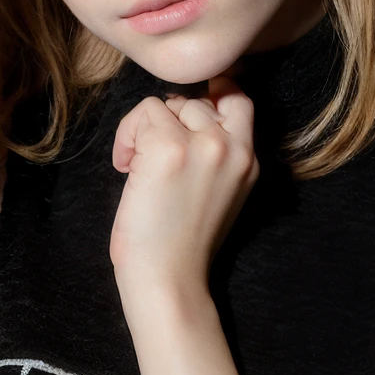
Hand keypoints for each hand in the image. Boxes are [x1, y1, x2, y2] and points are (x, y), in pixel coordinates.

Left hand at [109, 74, 259, 293]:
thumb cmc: (180, 246)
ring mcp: (203, 144)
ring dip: (144, 130)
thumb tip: (183, 112)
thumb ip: (214, 155)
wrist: (169, 280)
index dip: (210, 94)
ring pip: (166, 104)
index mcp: (249, 161)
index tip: (181, 114)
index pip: (238, 99)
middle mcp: (233, 148)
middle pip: (195, 100)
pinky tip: (125, 168)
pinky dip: (126, 137)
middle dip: (168, 123)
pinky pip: (142, 115)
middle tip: (152, 160)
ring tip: (137, 165)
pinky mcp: (169, 147)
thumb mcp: (218, 194)